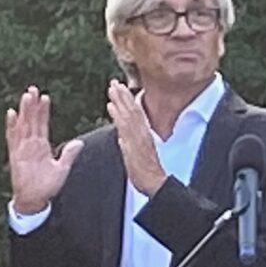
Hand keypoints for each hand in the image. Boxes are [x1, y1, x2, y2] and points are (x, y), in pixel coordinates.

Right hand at [5, 87, 81, 214]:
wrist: (34, 199)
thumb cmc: (47, 185)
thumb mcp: (62, 169)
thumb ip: (69, 155)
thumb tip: (79, 142)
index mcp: (42, 146)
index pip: (43, 124)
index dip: (43, 111)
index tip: (45, 97)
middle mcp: (31, 144)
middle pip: (32, 120)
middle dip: (32, 105)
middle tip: (33, 89)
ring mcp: (22, 148)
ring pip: (23, 125)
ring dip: (24, 111)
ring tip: (26, 96)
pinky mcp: (15, 155)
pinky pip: (12, 138)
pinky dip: (12, 126)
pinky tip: (11, 113)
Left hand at [109, 80, 165, 195]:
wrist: (155, 183)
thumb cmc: (147, 174)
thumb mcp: (138, 156)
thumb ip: (129, 145)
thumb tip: (122, 138)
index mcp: (144, 135)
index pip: (136, 114)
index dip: (128, 101)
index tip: (121, 89)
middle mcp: (142, 133)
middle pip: (132, 110)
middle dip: (123, 95)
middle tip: (114, 82)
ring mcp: (138, 137)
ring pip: (128, 114)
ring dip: (120, 100)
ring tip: (112, 88)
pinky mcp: (134, 143)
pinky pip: (125, 126)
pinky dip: (117, 115)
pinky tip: (111, 106)